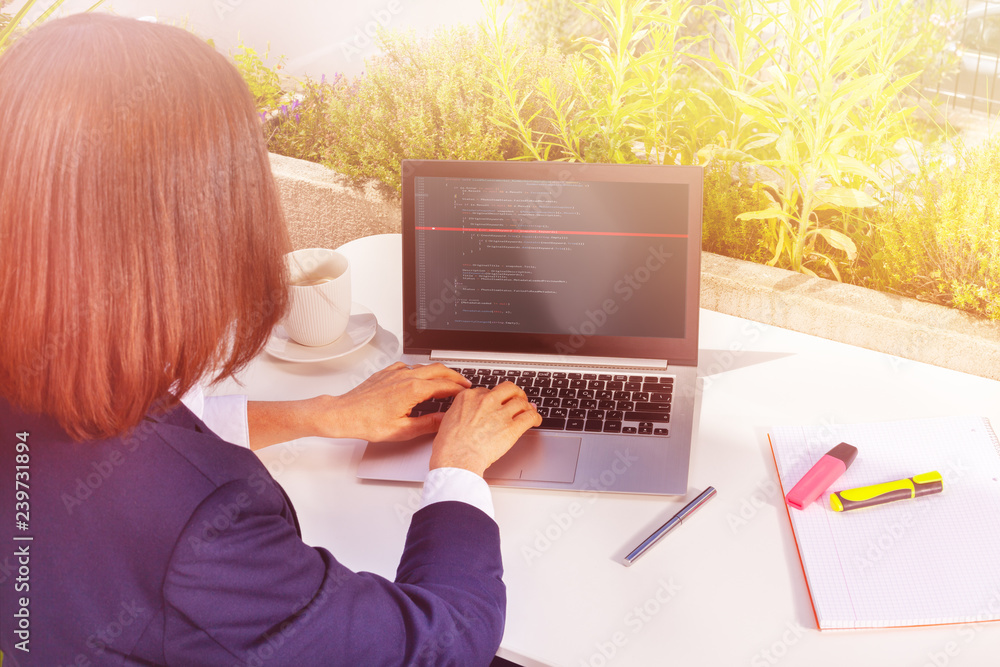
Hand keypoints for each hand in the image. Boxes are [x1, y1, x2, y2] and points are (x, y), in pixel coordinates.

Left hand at [318, 362, 470, 441]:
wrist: (344, 414)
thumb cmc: (367, 423)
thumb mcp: (402, 430)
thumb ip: (428, 424)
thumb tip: (445, 421)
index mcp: (413, 390)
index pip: (445, 386)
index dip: (459, 390)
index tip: (466, 394)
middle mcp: (406, 377)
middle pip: (439, 370)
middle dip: (455, 376)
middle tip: (464, 383)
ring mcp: (396, 373)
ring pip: (425, 366)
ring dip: (439, 372)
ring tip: (447, 380)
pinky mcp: (386, 373)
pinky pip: (409, 367)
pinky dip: (420, 370)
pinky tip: (419, 377)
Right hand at [430, 381, 541, 476]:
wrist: (456, 459)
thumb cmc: (449, 446)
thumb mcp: (448, 420)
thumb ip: (461, 413)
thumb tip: (465, 415)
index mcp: (469, 397)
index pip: (487, 390)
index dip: (495, 397)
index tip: (498, 402)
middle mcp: (486, 401)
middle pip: (508, 389)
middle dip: (515, 393)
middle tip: (518, 399)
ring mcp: (500, 413)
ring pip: (521, 402)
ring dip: (527, 406)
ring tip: (529, 410)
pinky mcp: (511, 427)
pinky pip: (529, 417)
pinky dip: (535, 417)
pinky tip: (536, 420)